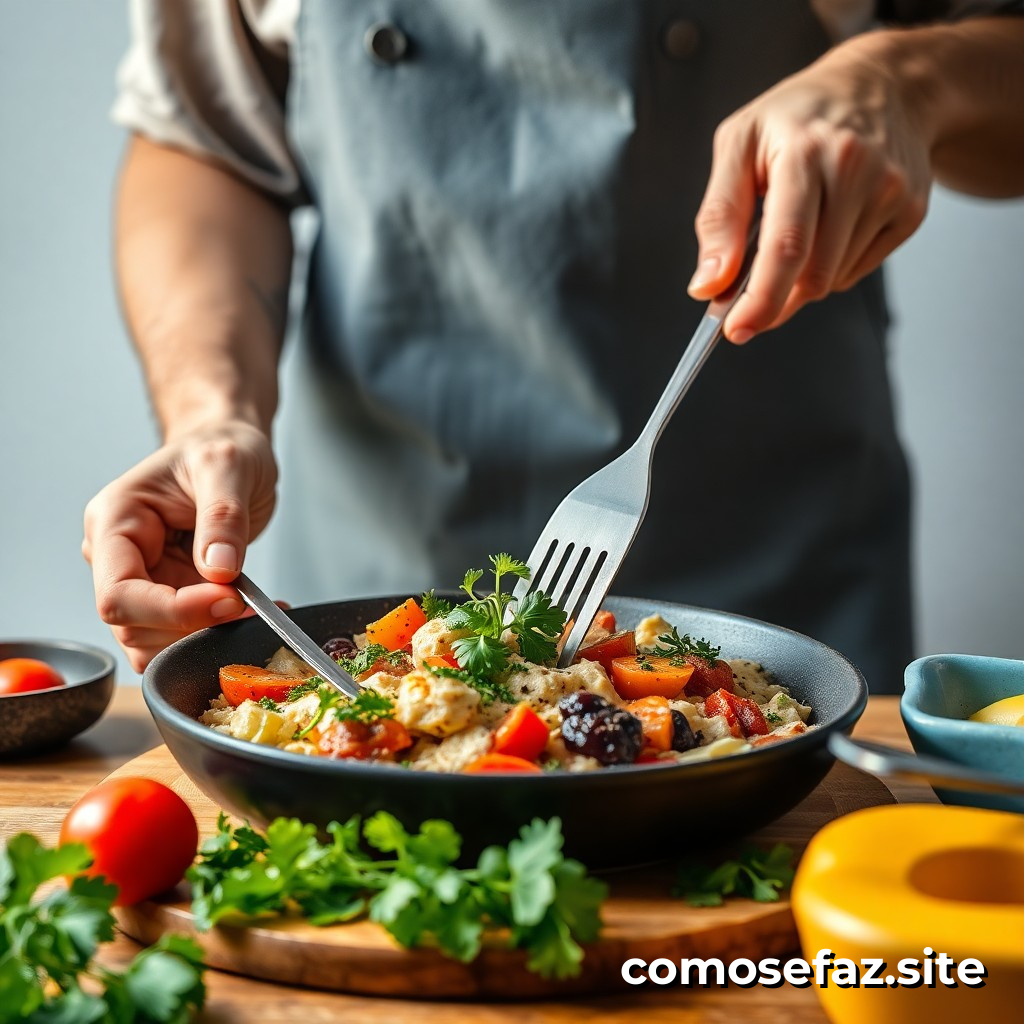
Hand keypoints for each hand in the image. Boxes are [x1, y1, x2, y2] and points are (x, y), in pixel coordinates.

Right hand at [83, 421, 277, 670]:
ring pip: (154, 642)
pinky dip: (216, 635)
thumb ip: (223, 516)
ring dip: (206, 638)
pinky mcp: (170, 594)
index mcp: (114, 522)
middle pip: (134, 627)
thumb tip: (219, 570)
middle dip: (193, 628)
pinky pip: (182, 634)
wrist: (230, 449)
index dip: (172, 611)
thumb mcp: (229, 466)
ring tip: (258, 610)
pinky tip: (253, 613)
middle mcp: (117, 557)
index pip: (118, 594)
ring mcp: (142, 579)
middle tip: (251, 610)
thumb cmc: (223, 447)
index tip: (228, 600)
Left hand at [688, 33, 932, 341]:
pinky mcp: (911, 212)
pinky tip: (828, 227)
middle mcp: (856, 170)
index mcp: (806, 152)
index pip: (786, 245)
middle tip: (745, 306)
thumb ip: (718, 217)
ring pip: (832, 279)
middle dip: (773, 301)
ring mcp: (890, 192)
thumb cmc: (798, 114)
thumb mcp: (739, 144)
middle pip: (812, 274)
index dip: (760, 298)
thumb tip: (706, 285)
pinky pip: (857, 270)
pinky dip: (830, 268)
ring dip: (799, 281)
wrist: (886, 83)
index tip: (736, 330)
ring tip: (792, 236)